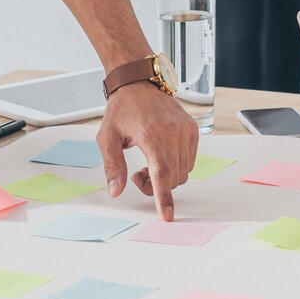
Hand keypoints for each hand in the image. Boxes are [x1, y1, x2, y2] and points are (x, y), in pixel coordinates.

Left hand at [98, 82, 198, 220]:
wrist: (140, 83)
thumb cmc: (122, 109)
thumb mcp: (107, 137)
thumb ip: (112, 166)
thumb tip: (116, 191)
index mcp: (151, 135)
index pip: (162, 173)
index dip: (164, 197)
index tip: (167, 215)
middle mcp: (173, 133)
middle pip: (173, 177)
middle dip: (156, 186)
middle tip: (137, 175)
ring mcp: (186, 131)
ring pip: (183, 172)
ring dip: (167, 177)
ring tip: (148, 163)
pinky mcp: (193, 130)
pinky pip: (189, 161)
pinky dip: (176, 166)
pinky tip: (161, 155)